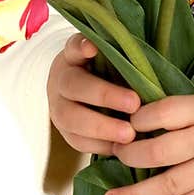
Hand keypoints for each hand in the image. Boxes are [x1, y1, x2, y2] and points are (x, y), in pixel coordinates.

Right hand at [47, 33, 140, 155]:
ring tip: (129, 135)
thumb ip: (118, 54)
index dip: (81, 47)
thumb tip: (134, 55)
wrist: (83, 96)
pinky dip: (100, 146)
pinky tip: (122, 147)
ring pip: (71, 119)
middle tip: (134, 103)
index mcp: (72, 57)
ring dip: (102, 128)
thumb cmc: (106, 72)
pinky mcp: (66, 133)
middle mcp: (60, 81)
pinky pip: (78, 142)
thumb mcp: (109, 58)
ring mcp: (58, 108)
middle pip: (74, 85)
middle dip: (104, 96)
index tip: (92, 48)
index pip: (73, 47)